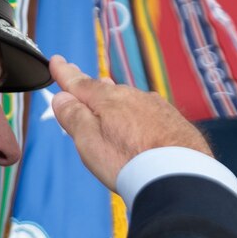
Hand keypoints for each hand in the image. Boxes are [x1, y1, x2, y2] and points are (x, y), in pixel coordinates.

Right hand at [46, 54, 210, 189]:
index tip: (57, 61)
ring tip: (108, 95)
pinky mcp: (175, 123)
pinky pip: (151, 113)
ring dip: (117, 100)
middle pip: (106, 91)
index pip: (80, 83)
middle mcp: (133, 97)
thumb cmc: (129, 161)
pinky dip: (140, 115)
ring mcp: (157, 108)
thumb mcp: (89, 141)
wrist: (179, 176)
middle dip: (91, 87)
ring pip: (131, 99)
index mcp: (108, 99)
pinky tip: (142, 121)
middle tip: (78, 78)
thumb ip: (74, 117)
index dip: (66, 74)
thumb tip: (61, 97)